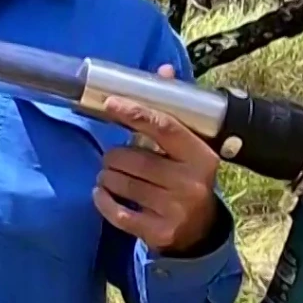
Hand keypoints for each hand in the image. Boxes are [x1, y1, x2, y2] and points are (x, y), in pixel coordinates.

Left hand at [91, 64, 221, 254]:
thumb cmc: (186, 179)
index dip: (136, 113)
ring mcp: (176, 209)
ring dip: (106, 176)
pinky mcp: (159, 232)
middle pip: (135, 159)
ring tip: (109, 175)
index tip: (111, 103)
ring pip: (123, 184)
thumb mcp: (188, 149)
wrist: (200, 231)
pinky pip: (118, 212)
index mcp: (201, 156)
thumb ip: (172, 113)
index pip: (165, 128)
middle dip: (114, 156)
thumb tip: (164, 70)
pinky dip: (103, 200)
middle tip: (111, 157)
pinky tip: (101, 193)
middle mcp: (191, 182)